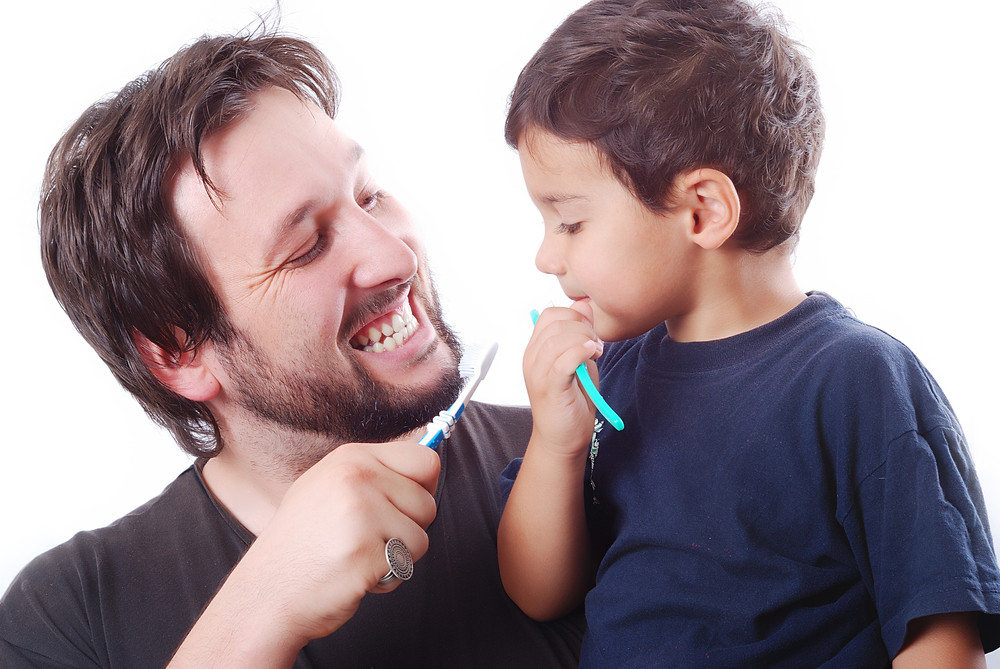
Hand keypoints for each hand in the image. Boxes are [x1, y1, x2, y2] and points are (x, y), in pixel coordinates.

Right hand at [168, 440, 439, 665]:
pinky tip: (355, 575)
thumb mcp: (328, 488)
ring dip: (398, 557)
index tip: (403, 506)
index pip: (425, 459)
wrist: (266, 594)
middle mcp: (357, 476)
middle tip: (370, 539)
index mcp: (351, 458)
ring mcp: (361, 512)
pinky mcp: (366, 550)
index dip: (423, 488)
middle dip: (409, 528)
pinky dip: (388, 578)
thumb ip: (373, 474)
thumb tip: (428, 465)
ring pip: (421, 537)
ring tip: (358, 557)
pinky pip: (407, 565)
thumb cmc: (302, 546)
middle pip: (428, 502)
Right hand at [523, 302, 600, 457]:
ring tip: (596, 352)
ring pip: (558, 338)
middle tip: (597, 344)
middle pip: (555, 322)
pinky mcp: (549, 387)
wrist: (564, 439)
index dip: (574, 315)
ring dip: (584, 339)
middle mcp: (532, 358)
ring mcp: (538, 373)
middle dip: (583, 326)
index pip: (549, 314)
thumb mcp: (578, 360)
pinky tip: (592, 355)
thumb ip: (579, 335)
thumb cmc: (572, 400)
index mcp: (536, 349)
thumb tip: (584, 305)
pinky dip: (579, 352)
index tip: (591, 331)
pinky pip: (562, 360)